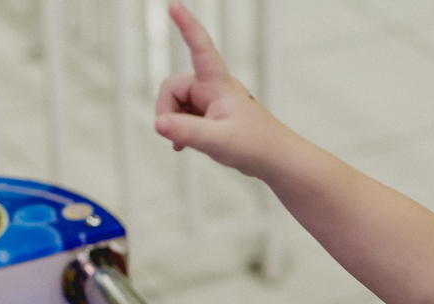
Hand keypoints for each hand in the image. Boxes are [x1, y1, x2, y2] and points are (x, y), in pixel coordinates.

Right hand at [154, 3, 284, 173]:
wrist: (274, 159)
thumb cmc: (256, 145)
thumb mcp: (217, 141)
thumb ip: (186, 132)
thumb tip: (158, 124)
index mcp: (218, 84)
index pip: (201, 48)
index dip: (187, 26)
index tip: (174, 6)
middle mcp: (213, 87)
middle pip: (172, 88)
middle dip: (168, 111)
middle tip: (176, 137)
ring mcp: (210, 100)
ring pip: (175, 104)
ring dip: (176, 123)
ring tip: (188, 143)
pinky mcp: (210, 114)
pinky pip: (183, 115)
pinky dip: (180, 130)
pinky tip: (182, 146)